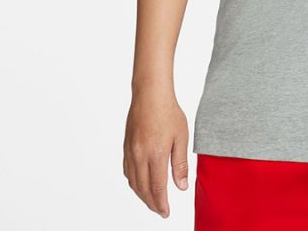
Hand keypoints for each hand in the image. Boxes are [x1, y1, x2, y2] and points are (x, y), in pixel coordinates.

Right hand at [123, 91, 189, 218]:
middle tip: (161, 210)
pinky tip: (140, 183)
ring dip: (142, 195)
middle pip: (143, 189)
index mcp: (156, 155)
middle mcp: (140, 156)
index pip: (157, 188)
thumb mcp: (181, 137)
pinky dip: (134, 182)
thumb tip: (181, 187)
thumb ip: (180, 164)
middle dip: (152, 203)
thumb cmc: (169, 111)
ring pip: (133, 182)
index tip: (166, 212)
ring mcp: (130, 152)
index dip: (161, 204)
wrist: (150, 94)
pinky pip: (127, 171)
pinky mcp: (126, 147)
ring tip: (152, 200)